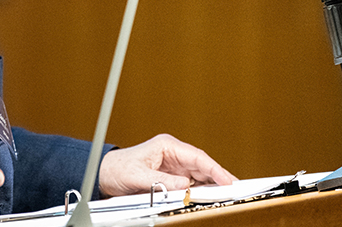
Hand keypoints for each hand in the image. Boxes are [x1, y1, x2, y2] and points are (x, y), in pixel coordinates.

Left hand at [98, 134, 237, 196]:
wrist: (105, 174)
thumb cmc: (118, 169)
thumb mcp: (138, 177)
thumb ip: (161, 181)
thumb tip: (184, 186)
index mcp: (167, 145)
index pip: (197, 157)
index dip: (215, 168)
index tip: (227, 180)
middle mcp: (173, 153)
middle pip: (203, 165)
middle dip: (219, 176)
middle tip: (236, 189)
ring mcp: (174, 165)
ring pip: (200, 174)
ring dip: (212, 184)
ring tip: (227, 194)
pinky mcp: (172, 176)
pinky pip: (192, 182)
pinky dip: (201, 189)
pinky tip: (211, 196)